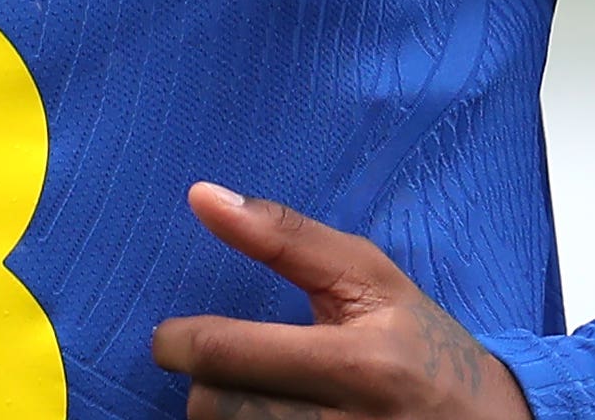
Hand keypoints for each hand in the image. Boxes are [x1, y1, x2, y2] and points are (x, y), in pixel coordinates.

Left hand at [153, 183, 529, 419]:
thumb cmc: (422, 341)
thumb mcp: (368, 276)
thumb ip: (283, 236)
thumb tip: (200, 196)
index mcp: (358, 363)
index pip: (228, 356)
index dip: (179, 341)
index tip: (172, 337)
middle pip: (217, 409)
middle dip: (206, 381)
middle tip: (227, 367)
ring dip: (226, 416)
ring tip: (257, 395)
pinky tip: (274, 417)